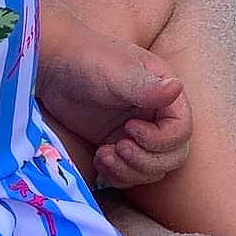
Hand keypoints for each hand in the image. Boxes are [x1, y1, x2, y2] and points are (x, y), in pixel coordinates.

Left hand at [36, 1, 191, 187]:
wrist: (54, 65)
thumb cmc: (87, 60)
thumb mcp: (117, 73)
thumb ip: (146, 86)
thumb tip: (177, 88)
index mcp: (165, 94)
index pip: (181, 130)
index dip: (161, 139)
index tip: (129, 128)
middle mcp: (157, 115)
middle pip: (173, 156)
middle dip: (146, 160)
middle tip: (119, 148)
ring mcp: (138, 133)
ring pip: (153, 170)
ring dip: (130, 171)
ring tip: (104, 155)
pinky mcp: (118, 145)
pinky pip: (130, 173)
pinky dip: (117, 175)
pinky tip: (98, 159)